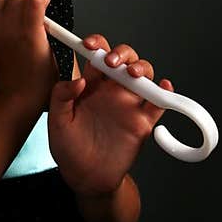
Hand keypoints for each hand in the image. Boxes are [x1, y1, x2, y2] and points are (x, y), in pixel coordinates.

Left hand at [47, 34, 174, 196]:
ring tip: (131, 74)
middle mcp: (111, 90)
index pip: (97, 55)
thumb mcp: (56, 121)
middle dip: (122, 53)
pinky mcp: (143, 122)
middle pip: (125, 59)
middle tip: (111, 62)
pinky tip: (163, 87)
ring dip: (142, 68)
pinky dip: (165, 93)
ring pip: (144, 75)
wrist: (85, 177)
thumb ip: (61, 96)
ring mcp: (129, 105)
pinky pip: (159, 104)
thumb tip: (78, 79)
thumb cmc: (68, 148)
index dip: (95, 44)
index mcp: (90, 85)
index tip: (88, 44)